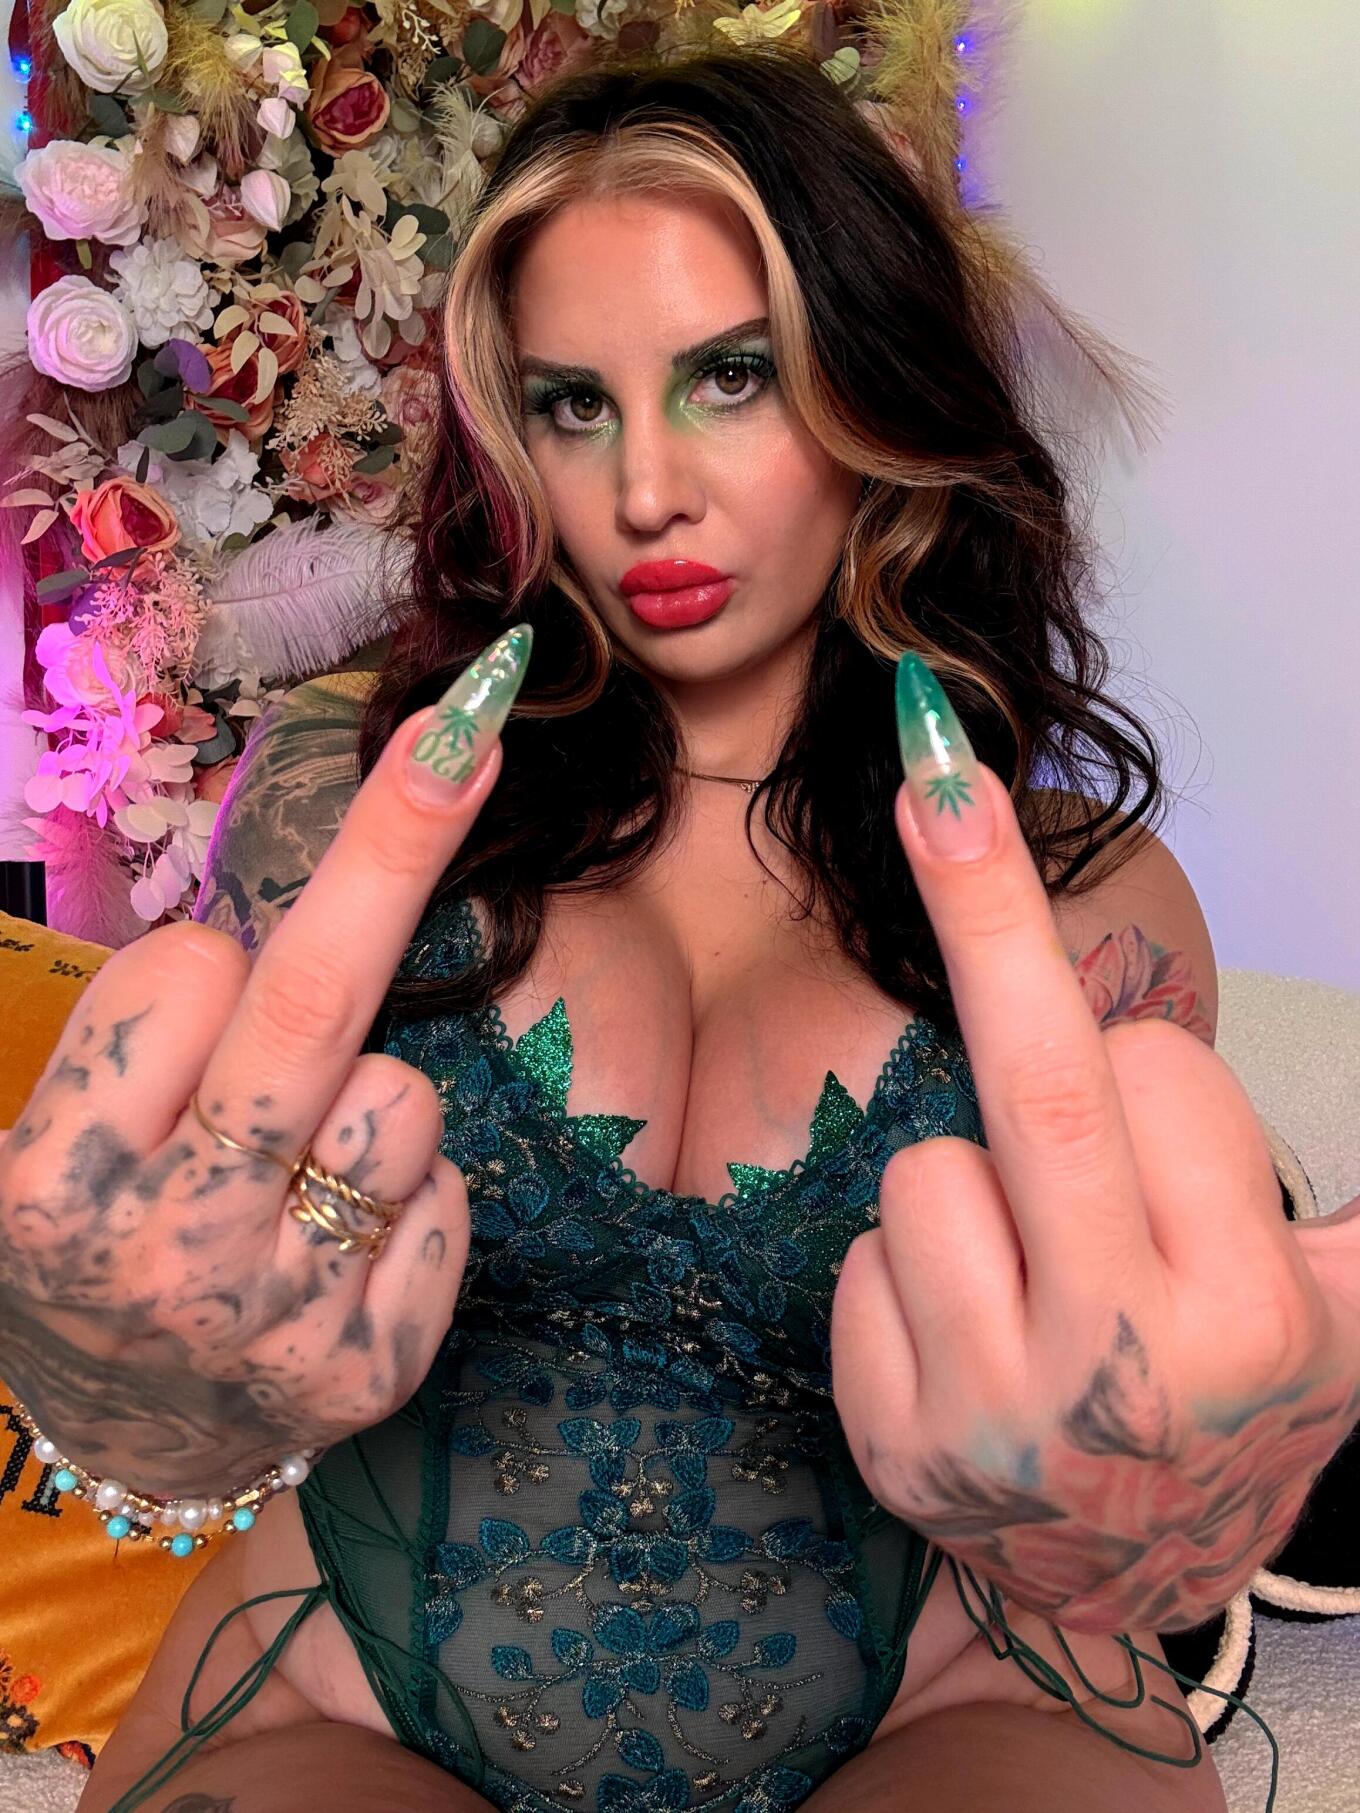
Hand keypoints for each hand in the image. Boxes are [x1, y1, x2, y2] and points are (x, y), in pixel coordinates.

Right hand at [0, 627, 530, 1499]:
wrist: (133, 1450)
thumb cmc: (95, 1251)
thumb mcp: (39, 1152)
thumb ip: (128, 1046)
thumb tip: (241, 933)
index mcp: (51, 1187)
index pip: (184, 974)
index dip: (208, 970)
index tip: (201, 1008)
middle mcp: (161, 1253)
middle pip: (312, 1001)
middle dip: (395, 845)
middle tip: (464, 733)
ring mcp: (276, 1320)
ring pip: (401, 1100)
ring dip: (371, 1099)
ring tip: (302, 1172)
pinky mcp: (373, 1369)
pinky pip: (448, 1200)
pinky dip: (414, 1199)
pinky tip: (346, 1247)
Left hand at [831, 653, 1359, 1635]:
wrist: (1116, 1590)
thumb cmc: (1229, 1411)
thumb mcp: (1342, 1321)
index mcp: (1251, 1316)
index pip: (1158, 1075)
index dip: (1142, 1070)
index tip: (1148, 1118)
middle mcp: (1125, 1367)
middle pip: (1040, 1084)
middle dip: (983, 901)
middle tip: (927, 765)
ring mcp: (996, 1410)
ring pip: (925, 1168)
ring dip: (968, 1187)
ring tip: (1028, 1280)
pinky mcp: (891, 1438)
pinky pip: (865, 1256)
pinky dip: (904, 1269)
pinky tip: (962, 1339)